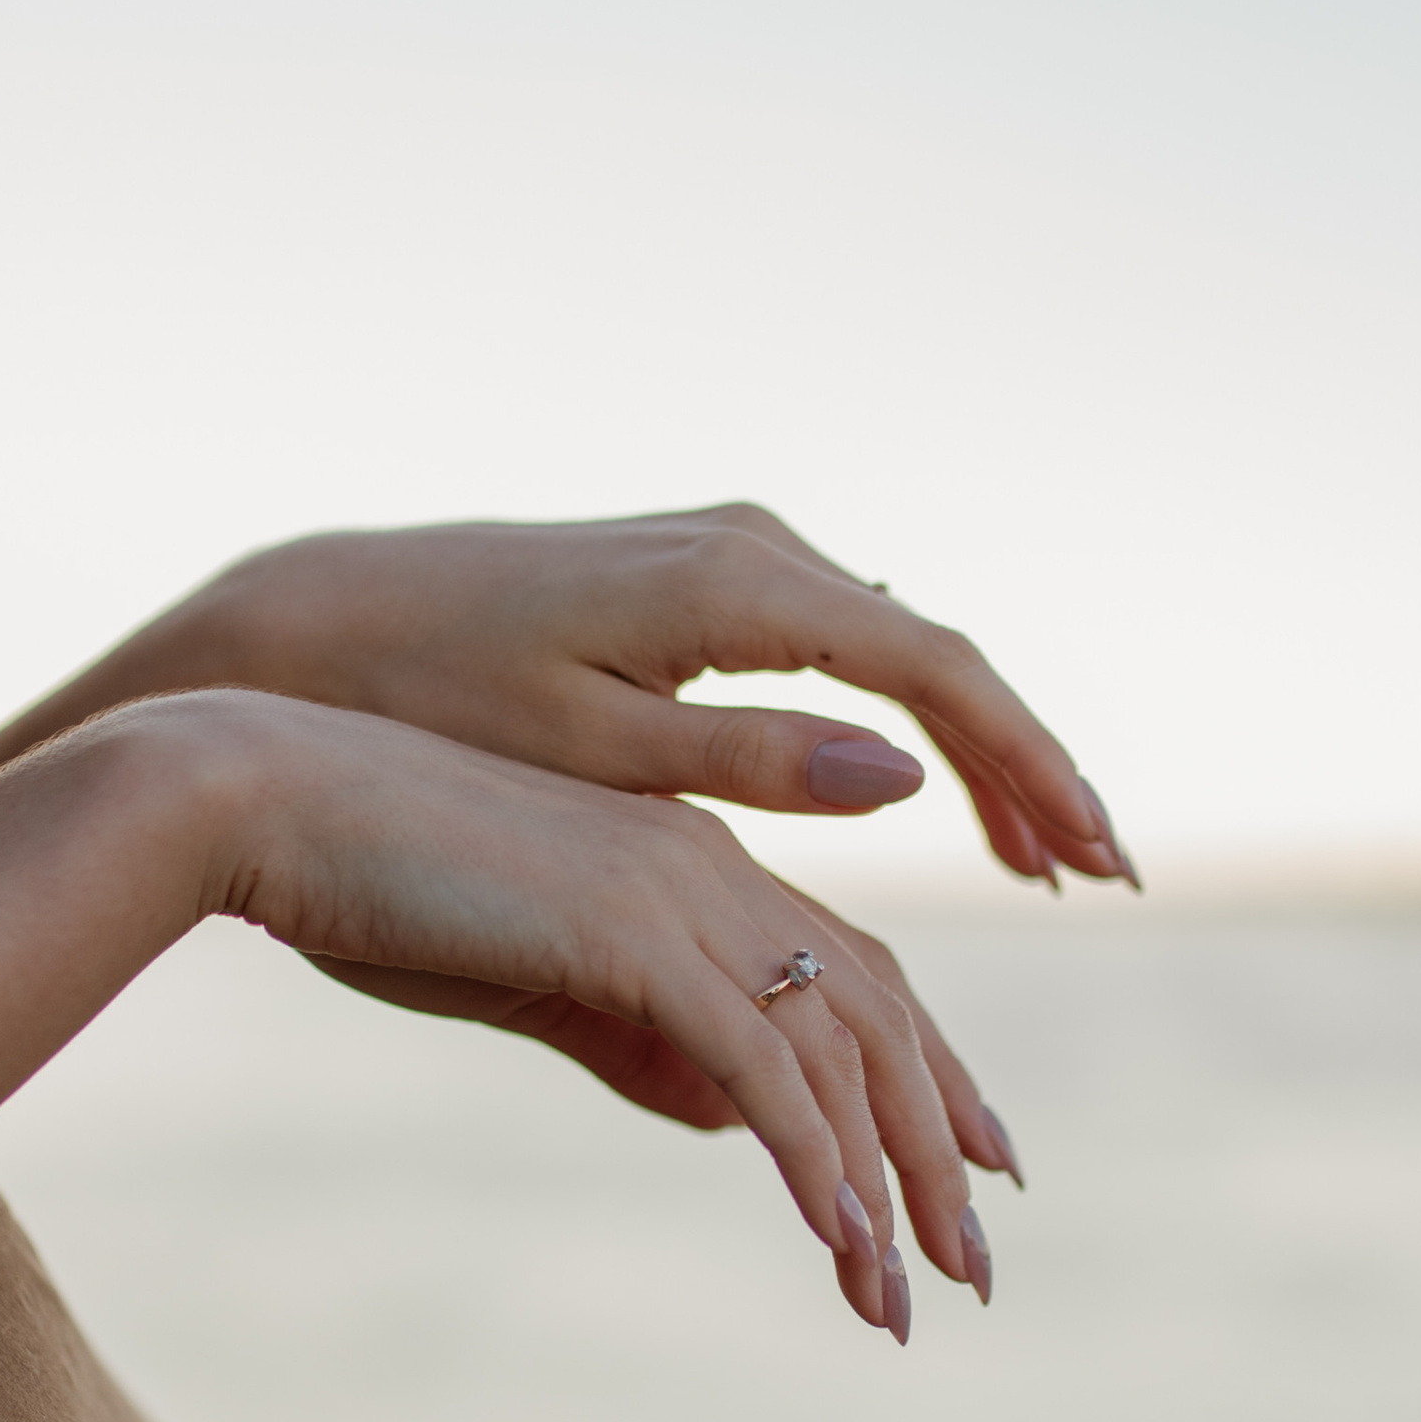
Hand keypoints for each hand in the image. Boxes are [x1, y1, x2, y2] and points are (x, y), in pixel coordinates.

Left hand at [169, 507, 1141, 892]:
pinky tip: (939, 796)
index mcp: (737, 587)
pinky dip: (906, 726)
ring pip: (902, 653)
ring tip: (1049, 859)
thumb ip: (753, 760)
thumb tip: (909, 777)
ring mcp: (734, 553)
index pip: (935, 676)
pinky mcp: (707, 580)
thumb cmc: (432, 701)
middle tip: (1104, 875)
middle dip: (1029, 769)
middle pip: (940, 659)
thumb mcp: (591, 750)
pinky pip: (846, 651)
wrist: (315, 625)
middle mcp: (755, 546)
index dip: (1028, 769)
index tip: (1093, 858)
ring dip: (979, 752)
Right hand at [204, 695, 995, 1335]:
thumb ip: (633, 1041)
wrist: (268, 803)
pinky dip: (810, 1155)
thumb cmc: (378, 887)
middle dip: (938, 1145)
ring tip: (907, 1294)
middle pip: (878, 1015)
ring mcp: (677, 895)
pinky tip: (840, 1240)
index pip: (853, 973)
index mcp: (695, 864)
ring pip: (835, 1050)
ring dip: (884, 1182)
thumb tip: (730, 1119)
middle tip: (974, 1265)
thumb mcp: (533, 979)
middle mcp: (712, 869)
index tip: (975, 1163)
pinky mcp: (628, 935)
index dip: (927, 1070)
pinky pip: (754, 1063)